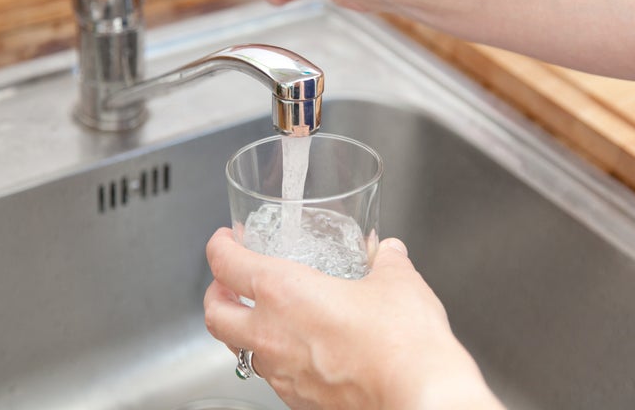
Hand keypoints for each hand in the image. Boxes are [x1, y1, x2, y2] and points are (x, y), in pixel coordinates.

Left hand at [203, 227, 503, 408]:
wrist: (419, 397)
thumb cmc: (402, 342)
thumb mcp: (398, 283)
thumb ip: (387, 261)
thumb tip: (388, 252)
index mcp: (284, 292)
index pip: (227, 263)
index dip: (219, 247)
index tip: (225, 240)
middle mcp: (271, 334)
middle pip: (215, 315)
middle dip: (215, 294)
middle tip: (227, 283)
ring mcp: (281, 373)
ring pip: (239, 350)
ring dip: (242, 330)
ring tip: (262, 318)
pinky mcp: (298, 401)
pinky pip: (272, 377)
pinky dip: (273, 359)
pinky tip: (298, 351)